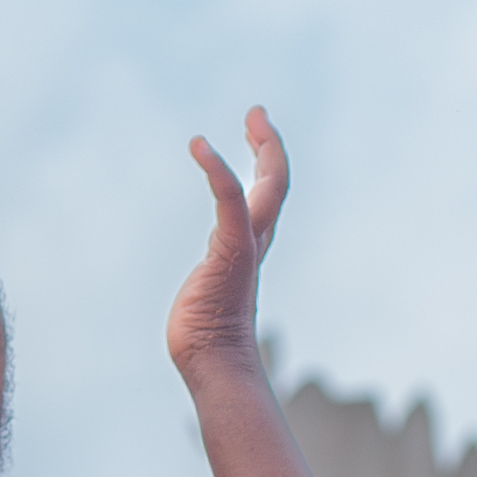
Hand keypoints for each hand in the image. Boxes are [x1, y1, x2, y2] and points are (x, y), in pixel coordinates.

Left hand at [167, 106, 287, 381]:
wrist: (213, 361)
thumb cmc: (204, 338)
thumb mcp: (206, 294)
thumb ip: (211, 277)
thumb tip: (206, 284)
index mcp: (248, 248)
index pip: (264, 198)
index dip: (263, 165)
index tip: (253, 137)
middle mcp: (255, 242)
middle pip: (276, 183)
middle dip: (269, 146)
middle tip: (257, 115)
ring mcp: (245, 245)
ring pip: (268, 186)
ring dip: (264, 147)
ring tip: (253, 116)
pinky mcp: (230, 251)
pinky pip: (229, 200)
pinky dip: (218, 170)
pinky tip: (200, 146)